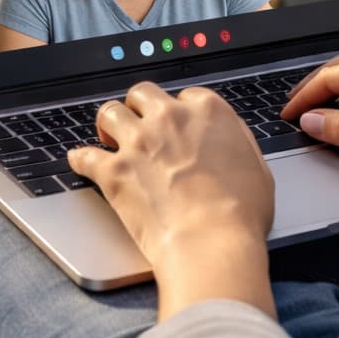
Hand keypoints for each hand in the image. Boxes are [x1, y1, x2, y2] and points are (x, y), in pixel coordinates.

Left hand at [69, 82, 274, 318]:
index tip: (175, 126)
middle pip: (141, 94)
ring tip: (109, 138)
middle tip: (139, 127)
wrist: (212, 243)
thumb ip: (237, 143)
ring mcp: (138, 142)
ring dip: (108, 125)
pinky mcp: (114, 170)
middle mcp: (169, 118)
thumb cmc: (241, 214)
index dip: (178, 111)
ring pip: (109, 112)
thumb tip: (227, 139)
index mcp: (207, 111)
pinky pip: (85, 155)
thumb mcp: (257, 168)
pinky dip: (81, 159)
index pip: (184, 96)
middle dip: (138, 108)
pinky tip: (80, 161)